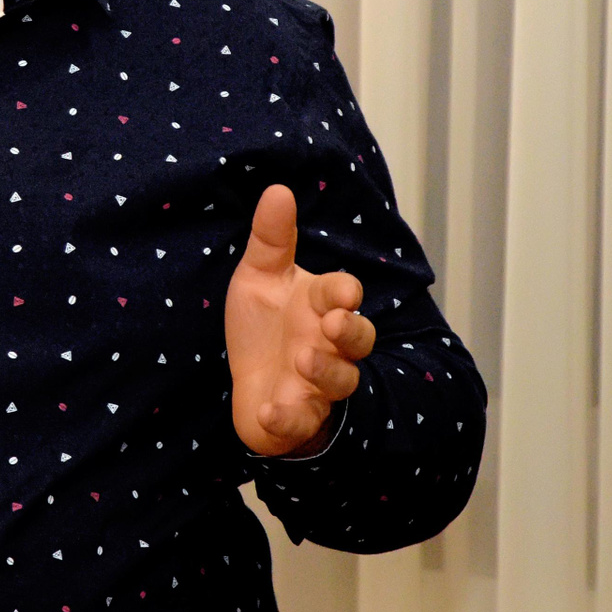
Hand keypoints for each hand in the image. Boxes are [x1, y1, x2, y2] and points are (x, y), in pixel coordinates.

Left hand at [225, 185, 375, 456]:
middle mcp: (328, 345)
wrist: (252, 381)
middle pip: (358, 339)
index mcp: (320, 306)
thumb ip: (271, 238)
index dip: (346, 294)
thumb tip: (279, 189)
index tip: (343, 293)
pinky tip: (269, 411)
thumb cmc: (265, 325)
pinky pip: (300, 423)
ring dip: (325, 370)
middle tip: (334, 323)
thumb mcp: (260, 276)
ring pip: (340, 381)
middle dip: (352, 332)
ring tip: (302, 358)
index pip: (344, 295)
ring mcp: (316, 384)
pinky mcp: (296, 418)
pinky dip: (287, 419)